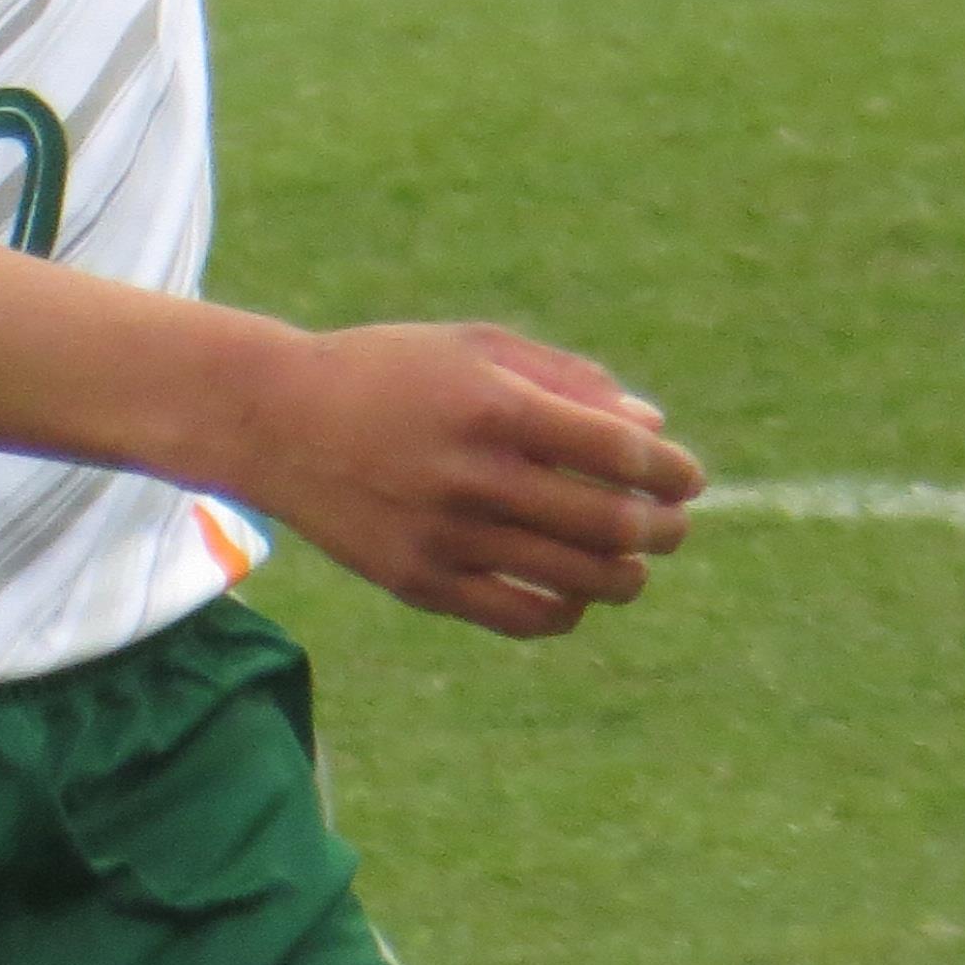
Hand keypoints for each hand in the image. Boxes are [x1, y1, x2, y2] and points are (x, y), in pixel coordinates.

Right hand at [227, 323, 704, 639]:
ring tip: (634, 564)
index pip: (618, 451)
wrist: (276, 420)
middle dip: (663, 528)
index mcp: (494, 406)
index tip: (687, 478)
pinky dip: (566, 611)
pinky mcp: (420, 584)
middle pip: (609, 523)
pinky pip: (521, 618)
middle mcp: (474, 476)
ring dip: (627, 576)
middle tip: (674, 525)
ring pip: (576, 580)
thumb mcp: (475, 347)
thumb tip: (653, 428)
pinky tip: (576, 592)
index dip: (670, 471)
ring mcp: (446, 537)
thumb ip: (568, 380)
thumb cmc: (390, 371)